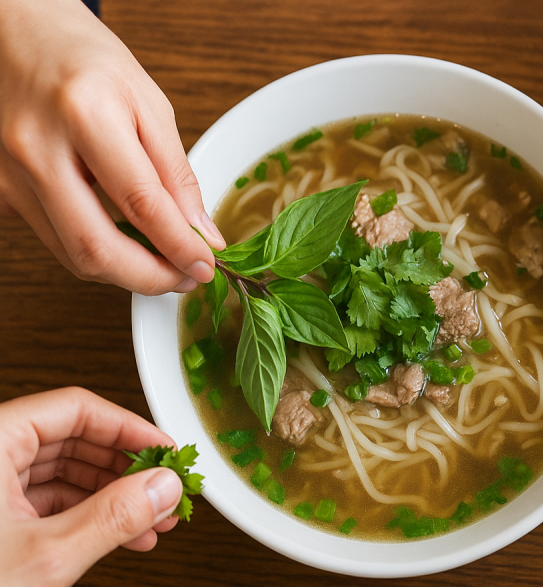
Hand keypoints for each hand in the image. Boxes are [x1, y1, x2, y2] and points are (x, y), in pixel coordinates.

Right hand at [0, 0, 224, 294]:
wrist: (17, 33)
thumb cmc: (84, 60)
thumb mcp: (149, 104)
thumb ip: (177, 174)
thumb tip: (202, 232)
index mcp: (85, 114)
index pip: (142, 205)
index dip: (180, 247)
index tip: (206, 265)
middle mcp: (37, 148)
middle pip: (96, 248)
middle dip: (150, 279)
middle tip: (186, 278)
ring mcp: (9, 174)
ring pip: (72, 255)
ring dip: (125, 271)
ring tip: (164, 262)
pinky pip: (55, 239)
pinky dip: (96, 250)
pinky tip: (125, 241)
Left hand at [0, 387, 182, 586]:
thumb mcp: (47, 558)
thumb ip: (113, 517)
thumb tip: (161, 487)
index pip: (72, 409)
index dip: (127, 427)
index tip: (163, 448)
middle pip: (72, 439)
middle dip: (125, 467)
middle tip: (163, 486)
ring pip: (65, 473)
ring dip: (114, 496)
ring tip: (152, 518)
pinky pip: (51, 503)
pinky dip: (90, 517)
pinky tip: (123, 536)